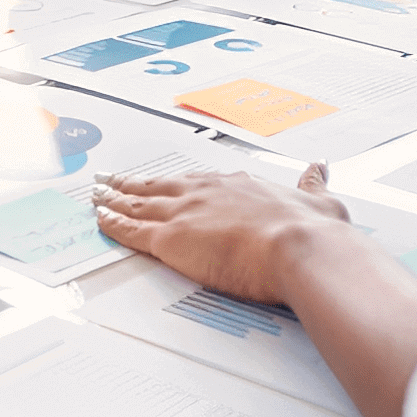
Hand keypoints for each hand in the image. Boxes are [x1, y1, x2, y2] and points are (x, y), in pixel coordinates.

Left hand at [91, 164, 351, 304]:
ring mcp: (186, 214)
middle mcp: (206, 194)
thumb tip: (319, 169)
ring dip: (113, 199)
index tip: (162, 180)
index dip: (175, 182)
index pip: (196, 182)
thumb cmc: (312, 232)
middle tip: (110, 178)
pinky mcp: (171, 239)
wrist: (302, 247)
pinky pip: (131, 231)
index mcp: (238, 186)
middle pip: (158, 187)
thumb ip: (313, 185)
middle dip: (132, 184)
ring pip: (138, 204)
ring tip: (97, 193)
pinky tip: (100, 219)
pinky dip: (112, 224)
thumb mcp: (319, 201)